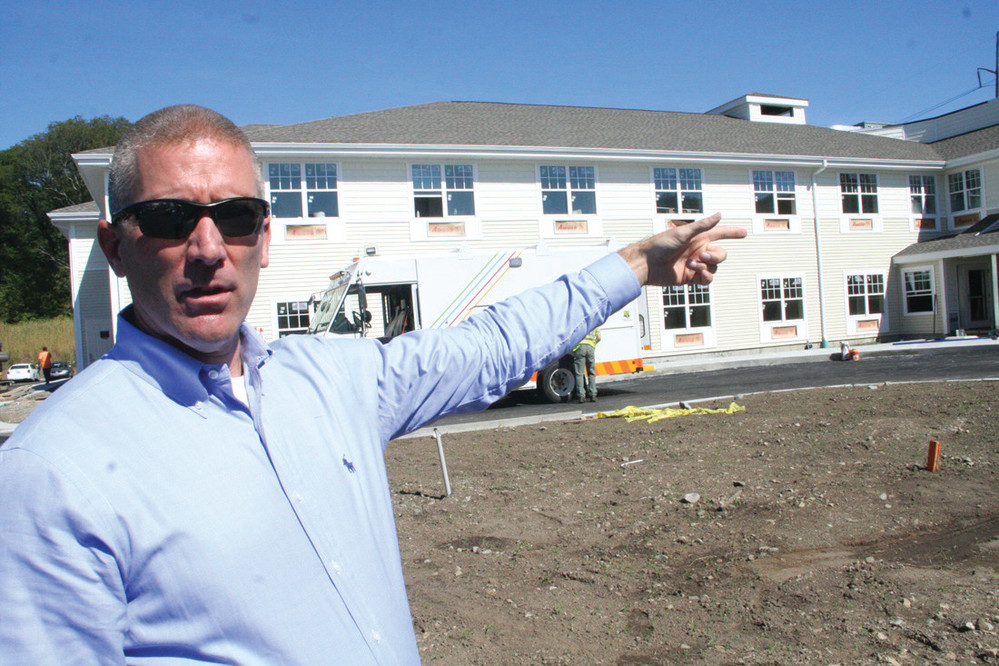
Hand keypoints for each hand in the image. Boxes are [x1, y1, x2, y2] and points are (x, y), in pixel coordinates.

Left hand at [617, 213, 745, 286]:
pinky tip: (698, 273)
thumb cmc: (660, 245)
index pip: (720, 233)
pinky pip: (707, 278)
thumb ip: (702, 226)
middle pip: (721, 254)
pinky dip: (706, 276)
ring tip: (691, 264)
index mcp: (698, 238)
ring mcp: (695, 264)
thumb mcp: (682, 233)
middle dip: (715, 255)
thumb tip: (719, 215)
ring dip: (706, 265)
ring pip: (714, 267)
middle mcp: (698, 250)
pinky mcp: (690, 278)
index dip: (732, 233)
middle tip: (701, 254)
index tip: (744, 233)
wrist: (646, 264)